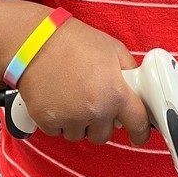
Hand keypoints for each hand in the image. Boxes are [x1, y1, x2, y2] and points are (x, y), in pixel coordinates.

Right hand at [16, 17, 151, 145]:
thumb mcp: (114, 49)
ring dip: (78, 122)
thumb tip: (137, 89)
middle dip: (101, 122)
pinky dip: (58, 121)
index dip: (141, 132)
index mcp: (115, 93)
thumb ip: (130, 72)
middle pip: (104, 135)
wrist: (36, 41)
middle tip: (93, 102)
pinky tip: (57, 100)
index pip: (138, 125)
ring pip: (80, 135)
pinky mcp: (47, 121)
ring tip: (72, 96)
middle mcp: (94, 110)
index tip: (139, 134)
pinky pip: (58, 132)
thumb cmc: (74, 42)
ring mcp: (69, 118)